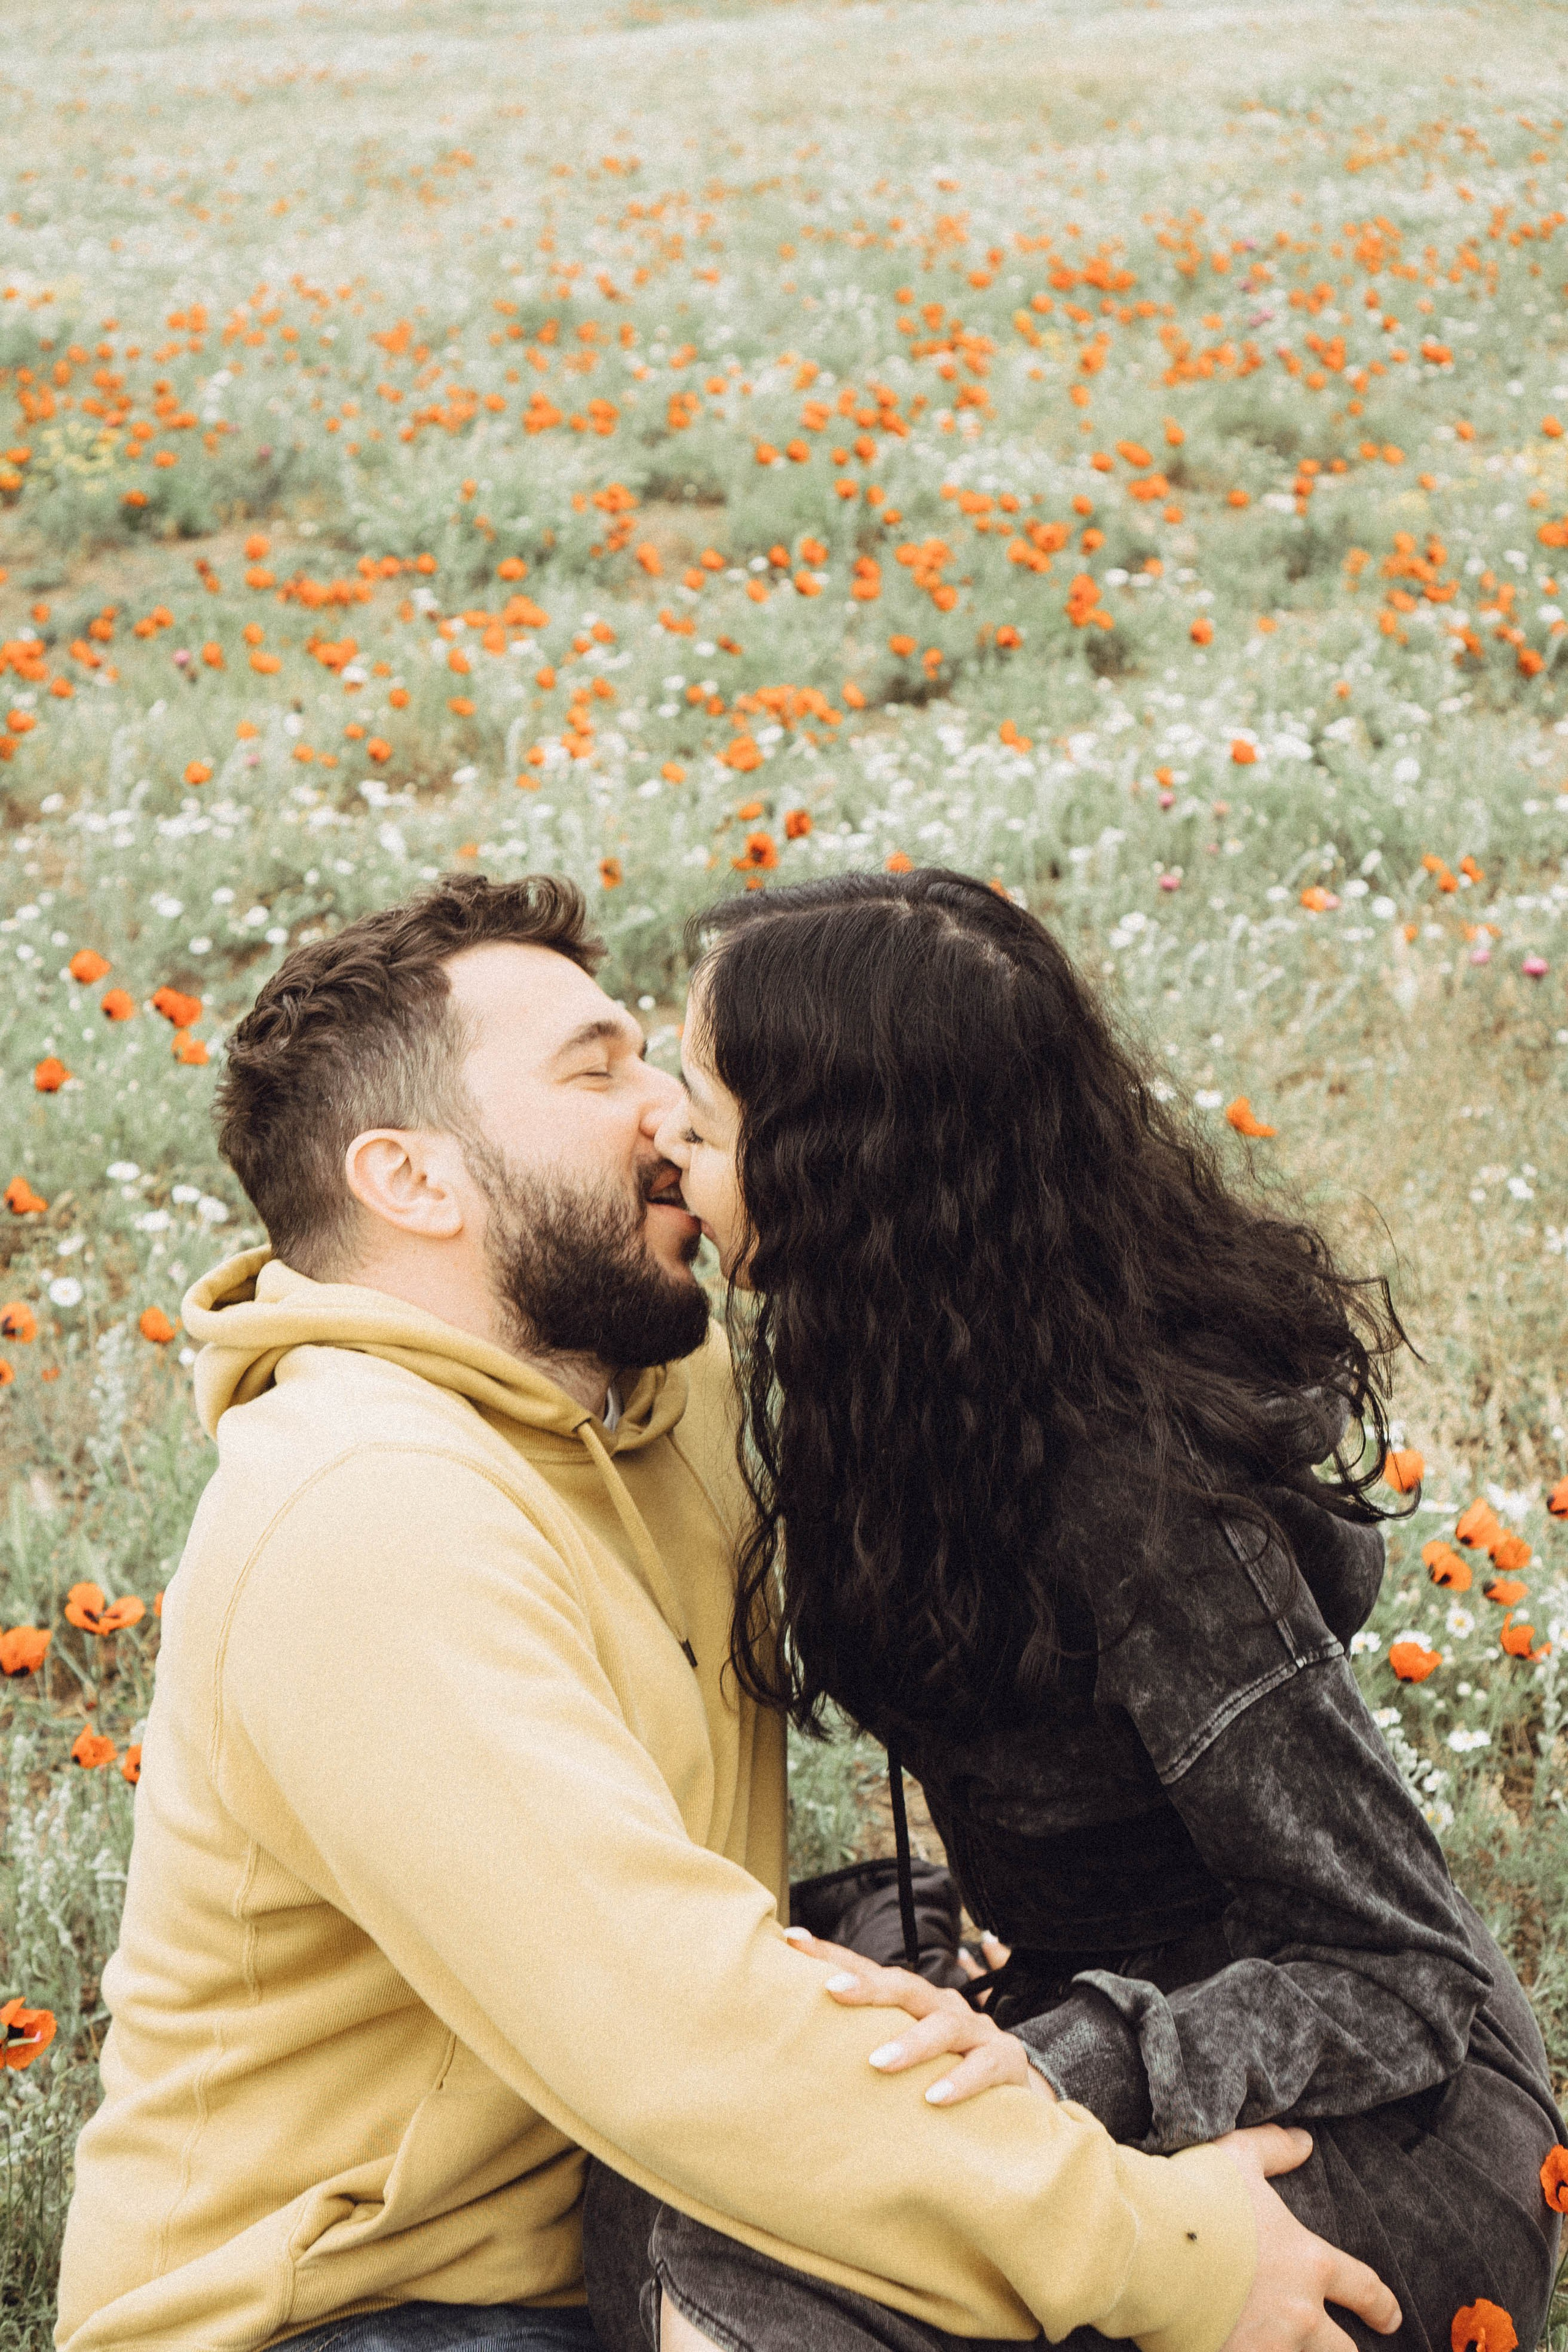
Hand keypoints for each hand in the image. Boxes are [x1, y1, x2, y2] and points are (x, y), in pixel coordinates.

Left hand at [783, 1927, 1052, 2106]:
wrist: (1015, 2091)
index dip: (832, 1954)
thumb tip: (800, 2040)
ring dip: (911, 2043)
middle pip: (905, 1987)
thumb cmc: (943, 2068)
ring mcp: (975, 2032)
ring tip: (877, 2063)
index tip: (792, 1938)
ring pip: (943, 2026)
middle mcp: (942, 2008)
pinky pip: (983, 2068)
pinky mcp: (1004, 2063)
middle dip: (867, 1985)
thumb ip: (867, 2040)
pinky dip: (959, 2081)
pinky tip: (933, 2098)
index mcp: (914, 2003)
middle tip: (830, 1990)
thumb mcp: (907, 2050)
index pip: (871, 1972)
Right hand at [1213, 2125, 1400, 2351]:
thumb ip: (1273, 2148)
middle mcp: (1300, 2314)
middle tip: (1338, 2348)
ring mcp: (1269, 2349)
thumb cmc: (1193, 2195)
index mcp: (1309, 2263)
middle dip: (1344, 2350)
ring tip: (1281, 2348)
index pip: (1364, 2289)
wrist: (1147, 2242)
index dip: (1382, 2306)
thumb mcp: (1236, 2156)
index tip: (1389, 2318)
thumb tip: (1303, 2141)